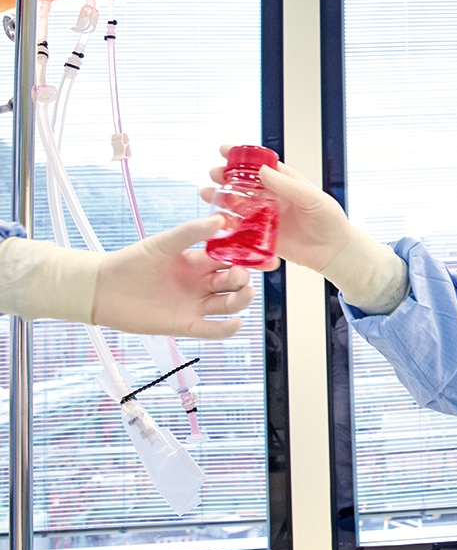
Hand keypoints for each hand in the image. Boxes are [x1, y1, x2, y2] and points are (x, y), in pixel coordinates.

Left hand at [93, 215, 253, 338]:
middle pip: (233, 283)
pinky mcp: (185, 324)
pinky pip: (212, 329)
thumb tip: (220, 220)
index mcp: (199, 262)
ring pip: (228, 305)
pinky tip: (235, 323)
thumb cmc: (131, 262)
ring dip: (240, 300)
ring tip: (243, 293)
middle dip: (242, 278)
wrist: (103, 288)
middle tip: (240, 274)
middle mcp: (201, 283)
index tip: (261, 255)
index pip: (231, 259)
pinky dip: (226, 329)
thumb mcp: (163, 244)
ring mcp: (195, 304)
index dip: (247, 258)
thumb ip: (191, 233)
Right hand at [203, 144, 351, 271]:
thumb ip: (287, 186)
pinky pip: (241, 229)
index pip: (260, 166)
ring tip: (207, 193)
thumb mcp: (312, 198)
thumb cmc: (329, 220)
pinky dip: (228, 224)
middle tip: (214, 174)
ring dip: (221, 198)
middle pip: (243, 184)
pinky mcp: (263, 237)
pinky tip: (216, 219)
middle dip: (226, 177)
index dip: (240, 157)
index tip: (223, 149)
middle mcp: (272, 197)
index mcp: (285, 182)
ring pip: (238, 204)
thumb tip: (262, 170)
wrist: (334, 251)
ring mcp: (266, 216)